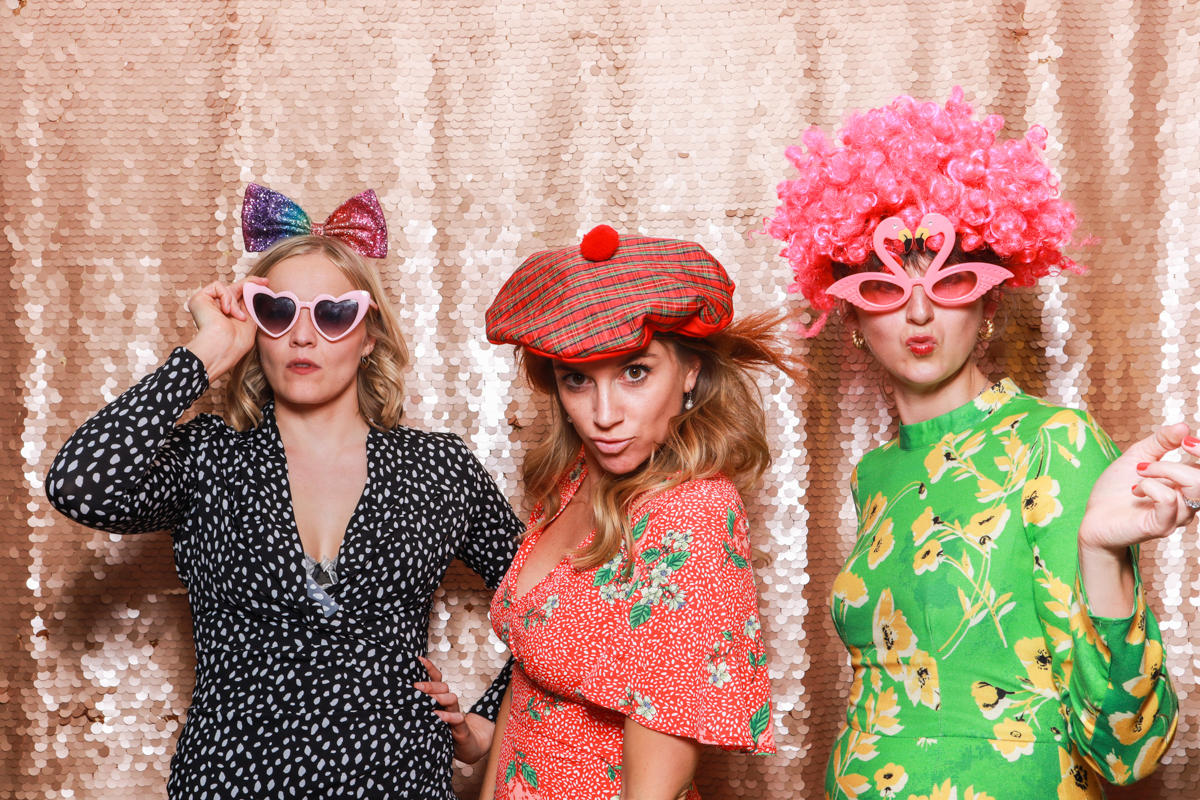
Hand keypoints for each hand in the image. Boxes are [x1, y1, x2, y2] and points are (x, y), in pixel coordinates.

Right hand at [184, 276, 266, 380]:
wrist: (223, 346)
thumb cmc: (237, 342)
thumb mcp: (250, 321)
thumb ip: (250, 306)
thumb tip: (257, 290)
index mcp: (228, 315)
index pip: (240, 295)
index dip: (251, 287)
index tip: (265, 283)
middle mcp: (217, 308)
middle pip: (234, 288)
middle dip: (250, 283)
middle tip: (264, 282)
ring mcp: (208, 303)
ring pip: (228, 288)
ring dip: (236, 302)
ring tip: (238, 317)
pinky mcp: (199, 299)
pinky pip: (217, 286)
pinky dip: (226, 297)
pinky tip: (226, 311)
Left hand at [414, 656, 494, 763]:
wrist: (467, 746)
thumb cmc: (443, 731)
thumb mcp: (429, 718)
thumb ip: (419, 709)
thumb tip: (398, 700)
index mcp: (441, 699)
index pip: (437, 679)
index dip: (430, 668)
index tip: (419, 659)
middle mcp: (449, 703)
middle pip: (443, 687)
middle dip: (430, 685)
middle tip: (417, 686)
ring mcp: (456, 714)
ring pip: (451, 698)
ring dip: (439, 698)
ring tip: (428, 700)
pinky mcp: (462, 728)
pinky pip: (458, 718)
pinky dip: (449, 716)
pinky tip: (439, 715)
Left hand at [1079, 423, 1199, 552]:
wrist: (1094, 517)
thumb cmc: (1116, 490)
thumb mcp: (1137, 457)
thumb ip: (1161, 442)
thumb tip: (1184, 427)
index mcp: (1185, 484)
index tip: (1184, 441)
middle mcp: (1187, 501)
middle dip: (1176, 463)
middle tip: (1144, 466)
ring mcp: (1177, 515)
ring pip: (1192, 485)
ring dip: (1162, 470)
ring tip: (1138, 474)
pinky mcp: (1161, 525)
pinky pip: (1169, 500)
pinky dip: (1151, 486)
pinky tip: (1135, 489)